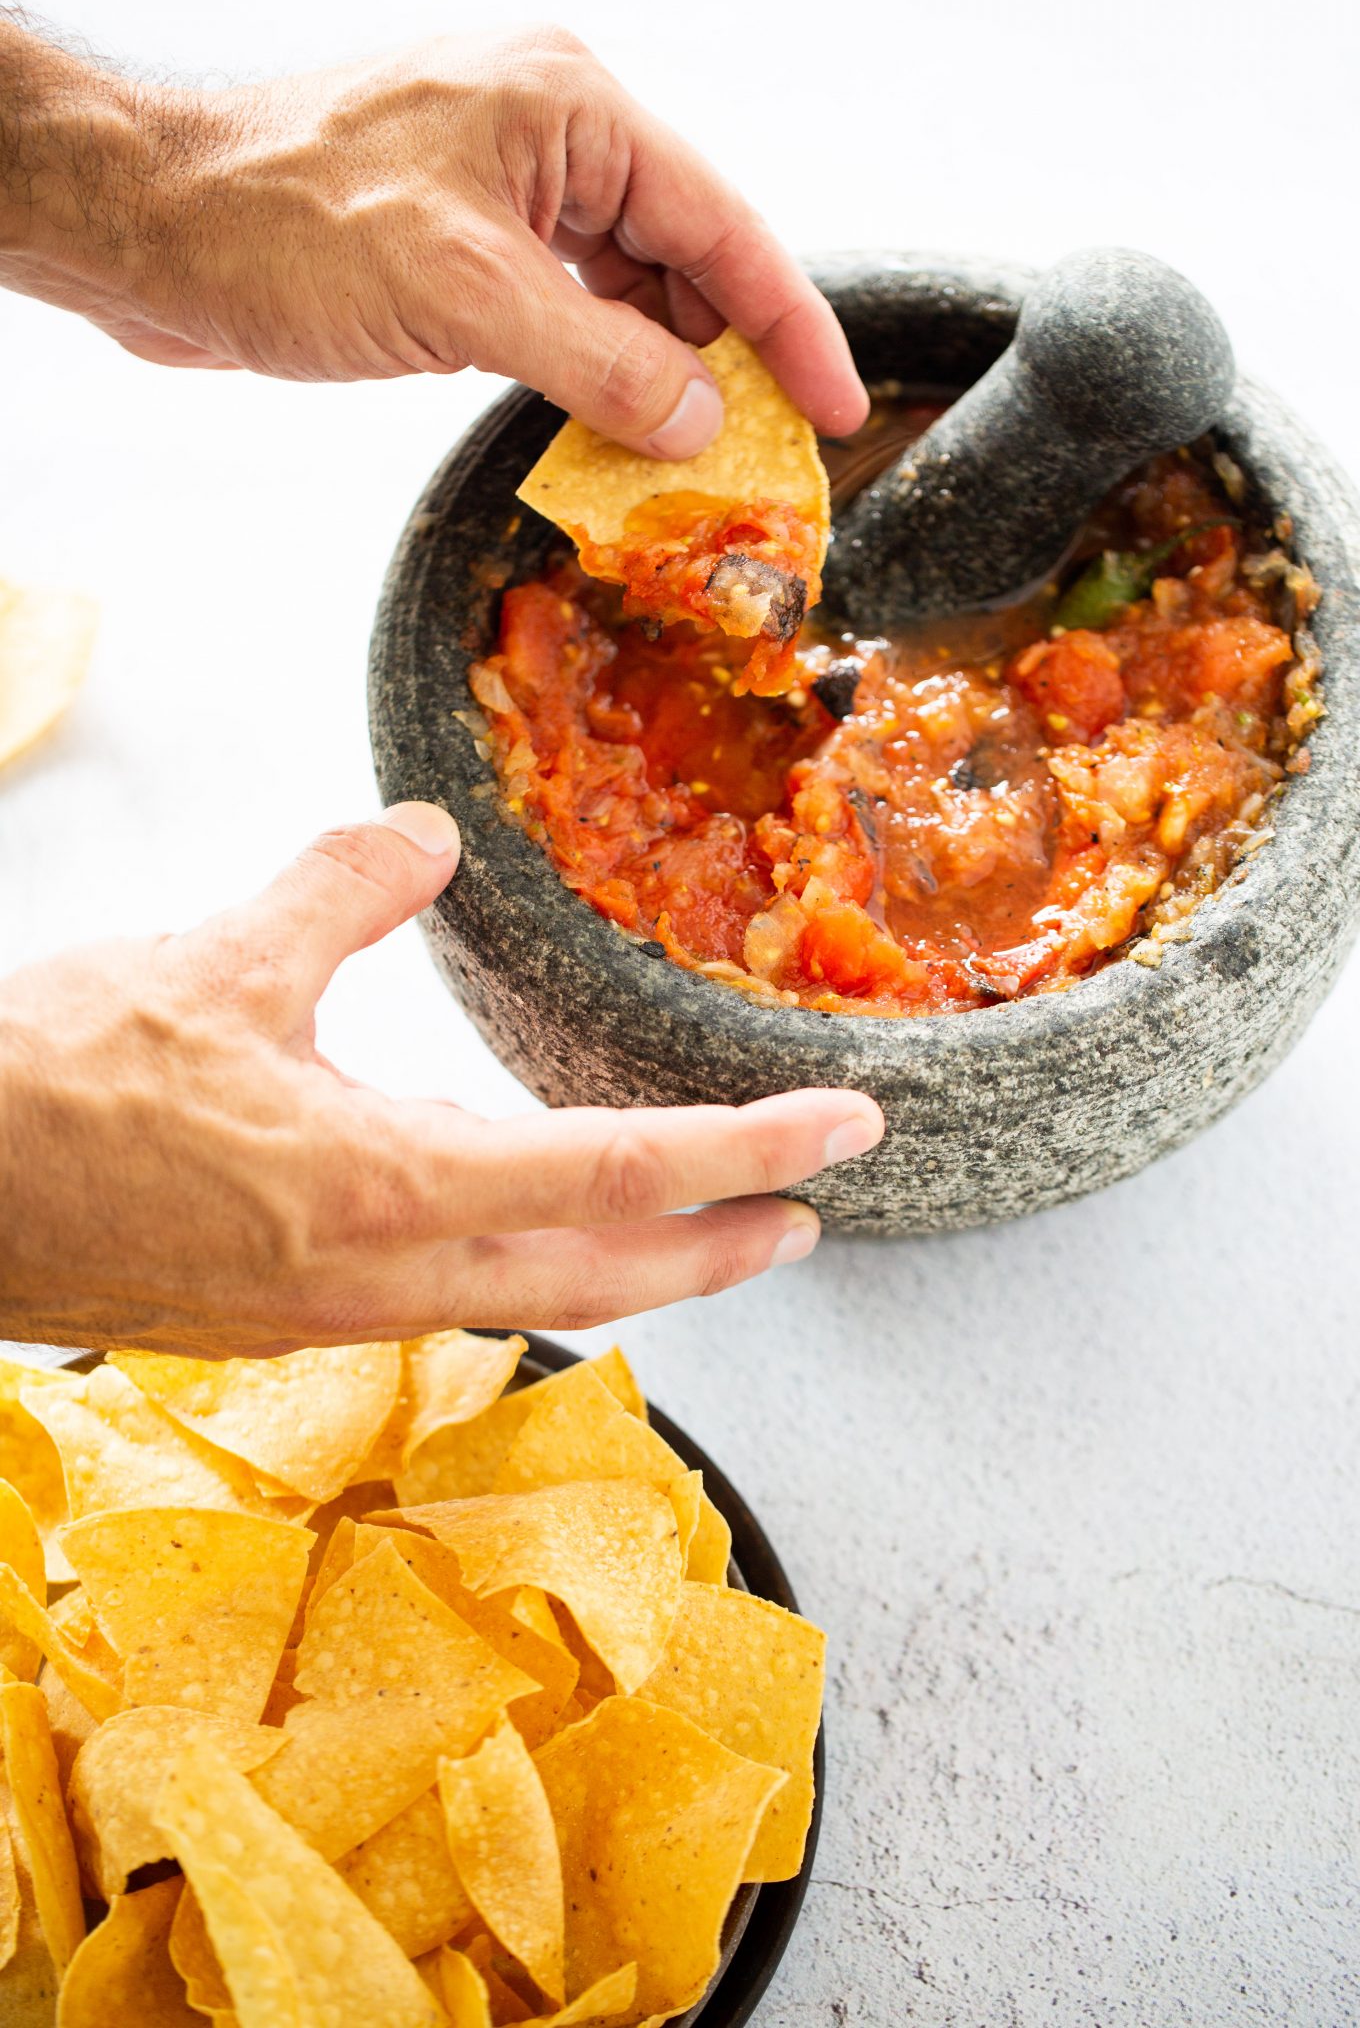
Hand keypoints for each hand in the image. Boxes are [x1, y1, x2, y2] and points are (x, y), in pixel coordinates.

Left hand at [0, 23, 866, 455]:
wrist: (149, 226)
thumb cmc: (285, 226)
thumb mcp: (467, 301)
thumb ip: (602, 364)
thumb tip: (703, 423)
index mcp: (569, 105)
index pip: (720, 223)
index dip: (790, 326)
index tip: (841, 408)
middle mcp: (547, 131)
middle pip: (682, 254)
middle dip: (728, 358)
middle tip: (773, 461)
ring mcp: (502, 185)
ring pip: (623, 288)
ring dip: (658, 375)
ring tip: (699, 467)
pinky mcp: (459, 238)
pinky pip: (563, 309)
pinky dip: (594, 374)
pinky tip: (615, 436)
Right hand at [0, 805, 882, 1355]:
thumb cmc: (53, 1095)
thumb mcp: (216, 961)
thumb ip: (344, 891)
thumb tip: (428, 834)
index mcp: (390, 1183)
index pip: (621, 1172)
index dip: (748, 1149)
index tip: (843, 1131)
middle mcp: (382, 1273)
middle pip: (605, 1275)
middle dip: (721, 1247)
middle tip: (807, 1215)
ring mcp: (335, 1315)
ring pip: (528, 1301)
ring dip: (630, 1268)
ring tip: (694, 1231)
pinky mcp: (284, 1322)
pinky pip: (446, 1302)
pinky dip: (523, 1268)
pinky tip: (517, 1230)